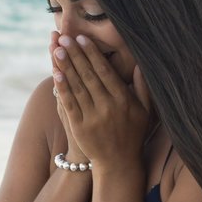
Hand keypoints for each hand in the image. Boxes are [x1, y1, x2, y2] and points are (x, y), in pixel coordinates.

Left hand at [53, 34, 150, 172]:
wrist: (119, 164)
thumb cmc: (133, 134)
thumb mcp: (145, 111)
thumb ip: (142, 87)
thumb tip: (140, 64)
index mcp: (123, 100)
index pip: (105, 72)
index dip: (92, 54)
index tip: (83, 38)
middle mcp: (108, 107)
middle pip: (89, 76)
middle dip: (76, 55)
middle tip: (65, 37)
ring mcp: (93, 118)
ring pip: (77, 87)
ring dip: (66, 67)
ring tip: (56, 49)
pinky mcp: (80, 128)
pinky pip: (70, 104)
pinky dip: (63, 88)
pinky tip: (56, 74)